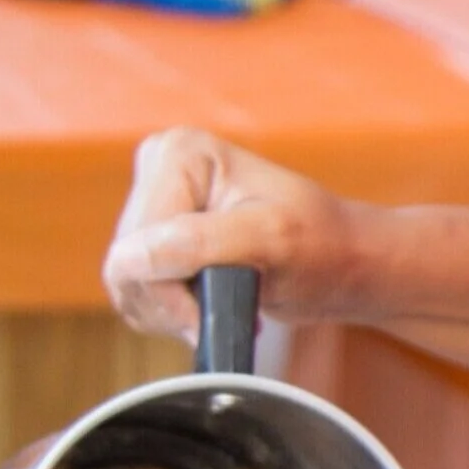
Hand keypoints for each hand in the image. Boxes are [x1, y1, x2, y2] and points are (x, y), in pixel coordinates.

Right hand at [103, 129, 366, 341]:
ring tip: (229, 304)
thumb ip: (199, 243)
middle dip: (175, 303)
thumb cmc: (322, 244)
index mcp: (179, 153)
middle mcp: (158, 169)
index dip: (174, 290)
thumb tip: (129, 259)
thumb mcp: (272, 238)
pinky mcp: (156, 239)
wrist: (343, 262)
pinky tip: (214, 305)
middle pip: (126, 266)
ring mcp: (154, 205)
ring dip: (174, 314)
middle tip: (231, 308)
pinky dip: (172, 315)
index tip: (225, 305)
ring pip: (126, 286)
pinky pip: (136, 294)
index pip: (137, 246)